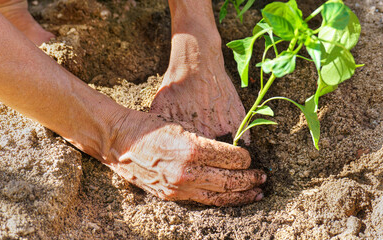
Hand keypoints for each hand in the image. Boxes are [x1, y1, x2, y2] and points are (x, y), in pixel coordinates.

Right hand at [102, 111, 264, 205]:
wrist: (120, 141)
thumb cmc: (149, 126)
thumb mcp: (181, 125)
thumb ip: (207, 139)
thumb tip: (231, 149)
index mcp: (192, 150)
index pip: (230, 158)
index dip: (245, 159)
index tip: (251, 158)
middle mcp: (187, 172)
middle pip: (228, 181)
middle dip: (249, 181)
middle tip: (262, 179)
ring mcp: (178, 187)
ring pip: (217, 197)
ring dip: (239, 196)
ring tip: (256, 194)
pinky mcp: (171, 195)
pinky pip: (201, 201)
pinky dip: (219, 200)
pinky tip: (229, 198)